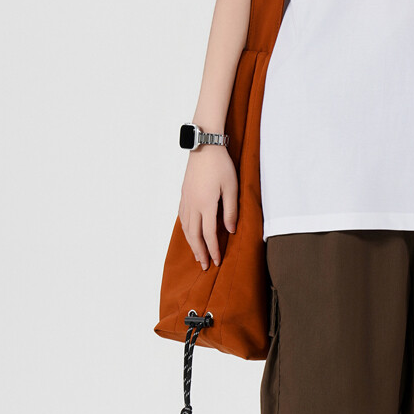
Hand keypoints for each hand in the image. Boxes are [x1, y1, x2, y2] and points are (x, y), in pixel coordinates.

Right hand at [178, 145, 238, 269]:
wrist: (205, 147)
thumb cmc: (221, 165)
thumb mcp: (232, 187)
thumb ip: (231, 210)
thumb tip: (231, 230)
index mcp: (206, 205)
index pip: (209, 234)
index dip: (213, 249)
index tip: (217, 261)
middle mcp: (193, 205)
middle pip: (194, 235)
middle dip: (200, 252)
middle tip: (204, 266)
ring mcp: (186, 200)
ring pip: (186, 229)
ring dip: (192, 244)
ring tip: (197, 255)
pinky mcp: (184, 195)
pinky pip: (182, 218)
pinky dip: (185, 231)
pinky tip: (189, 234)